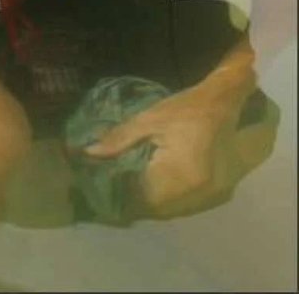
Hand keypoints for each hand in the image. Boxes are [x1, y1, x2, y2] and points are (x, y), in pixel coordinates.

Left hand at [84, 84, 276, 219]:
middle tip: (113, 190)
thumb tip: (88, 153)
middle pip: (158, 209)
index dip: (121, 195)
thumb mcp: (148, 119)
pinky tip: (154, 187)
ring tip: (129, 189)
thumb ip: (119, 139)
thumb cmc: (185, 107)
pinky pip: (186, 205)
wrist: (224, 101)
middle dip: (134, 201)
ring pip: (172, 211)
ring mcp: (212, 197)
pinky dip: (168, 200)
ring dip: (151, 203)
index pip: (144, 196)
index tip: (101, 188)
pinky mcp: (218, 195)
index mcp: (182, 174)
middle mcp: (199, 192)